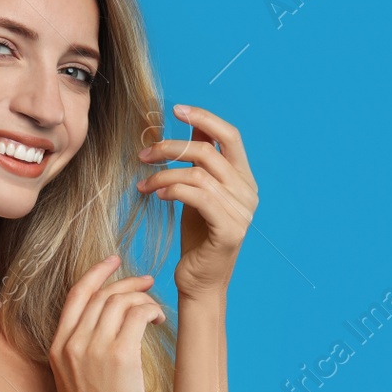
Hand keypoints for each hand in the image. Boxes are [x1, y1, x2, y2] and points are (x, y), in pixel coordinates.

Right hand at [48, 255, 165, 391]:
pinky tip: (159, 322)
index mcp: (57, 346)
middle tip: (148, 282)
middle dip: (128, 283)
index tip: (114, 260)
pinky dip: (151, 311)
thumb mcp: (76, 379)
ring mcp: (93, 349)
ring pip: (121, 301)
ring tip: (156, 312)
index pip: (76, 295)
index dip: (96, 272)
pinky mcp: (119, 356)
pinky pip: (138, 314)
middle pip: (102, 294)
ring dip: (144, 299)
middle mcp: (71, 343)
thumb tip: (108, 327)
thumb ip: (82, 351)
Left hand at [135, 104, 257, 299]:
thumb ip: (201, 164)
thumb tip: (193, 129)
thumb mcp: (198, 193)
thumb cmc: (197, 238)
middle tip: (143, 154)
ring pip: (198, 174)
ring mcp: (242, 212)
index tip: (176, 110)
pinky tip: (156, 194)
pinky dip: (172, 190)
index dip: (205, 119)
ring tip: (143, 182)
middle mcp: (248, 192)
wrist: (201, 281)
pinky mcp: (229, 229)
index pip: (230, 136)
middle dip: (170, 148)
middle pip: (208, 152)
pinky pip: (198, 196)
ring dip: (163, 173)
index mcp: (243, 179)